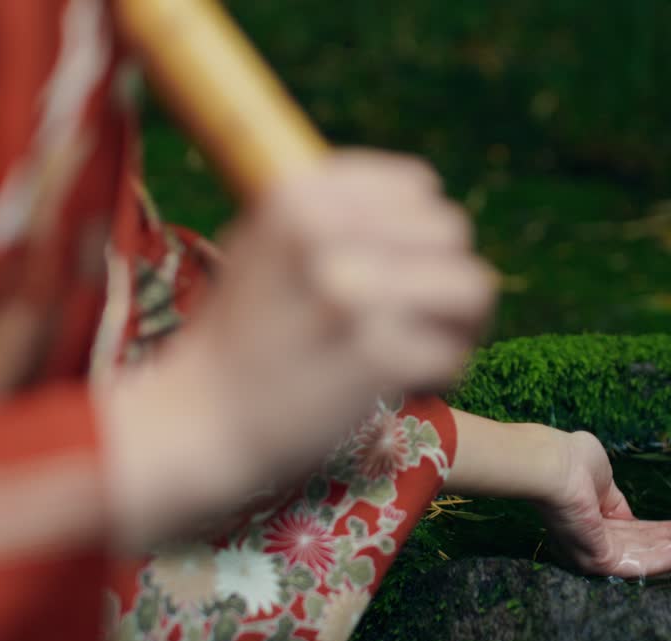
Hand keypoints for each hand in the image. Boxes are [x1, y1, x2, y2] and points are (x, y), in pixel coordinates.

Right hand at [103, 150, 496, 549]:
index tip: (398, 268)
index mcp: (299, 193)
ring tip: (426, 347)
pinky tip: (407, 386)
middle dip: (446, 277)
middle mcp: (326, 232)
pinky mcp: (377, 358)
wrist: (198, 424)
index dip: (419, 231)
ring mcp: (354, 295)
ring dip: (461, 325)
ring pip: (473, 287)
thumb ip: (335, 210)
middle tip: (419, 318)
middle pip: (452, 233)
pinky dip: (441, 375)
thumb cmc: (241, 333)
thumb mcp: (264, 242)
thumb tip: (426, 198)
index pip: (417, 186)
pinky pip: (454, 352)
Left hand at [537, 431, 670, 578]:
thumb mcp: (603, 480)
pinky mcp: (601, 560)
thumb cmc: (572, 461)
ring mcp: (597, 555)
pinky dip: (669, 555)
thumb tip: (627, 515)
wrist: (553, 465)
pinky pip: (642, 563)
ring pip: (648, 558)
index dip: (665, 529)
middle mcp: (596, 543)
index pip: (636, 533)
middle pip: (646, 547)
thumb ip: (615, 500)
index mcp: (595, 523)